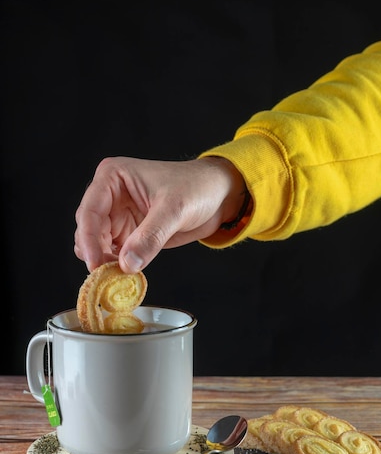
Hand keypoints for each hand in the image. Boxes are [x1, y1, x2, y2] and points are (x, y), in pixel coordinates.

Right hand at [74, 155, 245, 271]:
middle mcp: (109, 196)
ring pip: (97, 245)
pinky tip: (127, 274)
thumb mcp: (174, 209)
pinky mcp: (129, 233)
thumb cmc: (197, 188)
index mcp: (112, 177)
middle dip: (96, 253)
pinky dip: (117, 265)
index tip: (95, 264)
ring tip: (120, 275)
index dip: (89, 240)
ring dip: (105, 262)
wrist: (219, 195)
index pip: (89, 212)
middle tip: (110, 276)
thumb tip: (127, 264)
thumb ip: (150, 237)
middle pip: (88, 230)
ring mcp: (118, 216)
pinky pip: (113, 253)